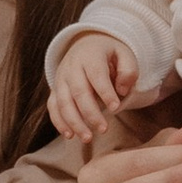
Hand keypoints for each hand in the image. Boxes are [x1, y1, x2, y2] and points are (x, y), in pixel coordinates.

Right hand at [47, 32, 138, 147]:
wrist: (85, 44)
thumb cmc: (108, 54)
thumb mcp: (124, 54)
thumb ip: (128, 70)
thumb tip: (121, 90)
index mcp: (90, 55)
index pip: (96, 74)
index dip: (105, 92)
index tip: (115, 108)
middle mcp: (72, 67)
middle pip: (78, 92)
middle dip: (90, 113)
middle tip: (103, 129)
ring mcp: (60, 79)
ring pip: (63, 102)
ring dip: (74, 122)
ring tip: (87, 138)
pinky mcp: (55, 90)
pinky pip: (53, 107)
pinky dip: (59, 122)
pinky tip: (70, 135)